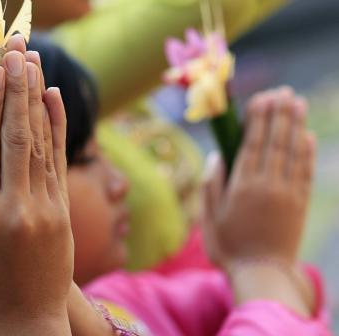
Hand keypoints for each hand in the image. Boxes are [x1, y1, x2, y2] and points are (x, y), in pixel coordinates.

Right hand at [0, 36, 72, 334]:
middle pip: (16, 136)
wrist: (26, 317)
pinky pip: (59, 161)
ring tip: (34, 64)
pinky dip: (57, 127)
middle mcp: (14, 206)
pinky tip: (53, 99)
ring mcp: (45, 208)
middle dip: (17, 89)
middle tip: (17, 52)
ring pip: (40, 143)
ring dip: (37, 99)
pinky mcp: (64, 211)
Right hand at [202, 88, 315, 314]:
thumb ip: (211, 185)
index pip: (252, 143)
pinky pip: (306, 172)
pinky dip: (308, 152)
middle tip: (282, 91)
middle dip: (279, 113)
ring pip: (293, 152)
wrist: (262, 274)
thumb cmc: (228, 247)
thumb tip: (216, 156)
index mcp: (243, 186)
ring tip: (297, 102)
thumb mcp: (209, 218)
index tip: (261, 97)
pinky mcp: (300, 204)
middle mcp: (268, 185)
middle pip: (275, 141)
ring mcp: (288, 194)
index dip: (258, 118)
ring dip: (296, 125)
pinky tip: (308, 136)